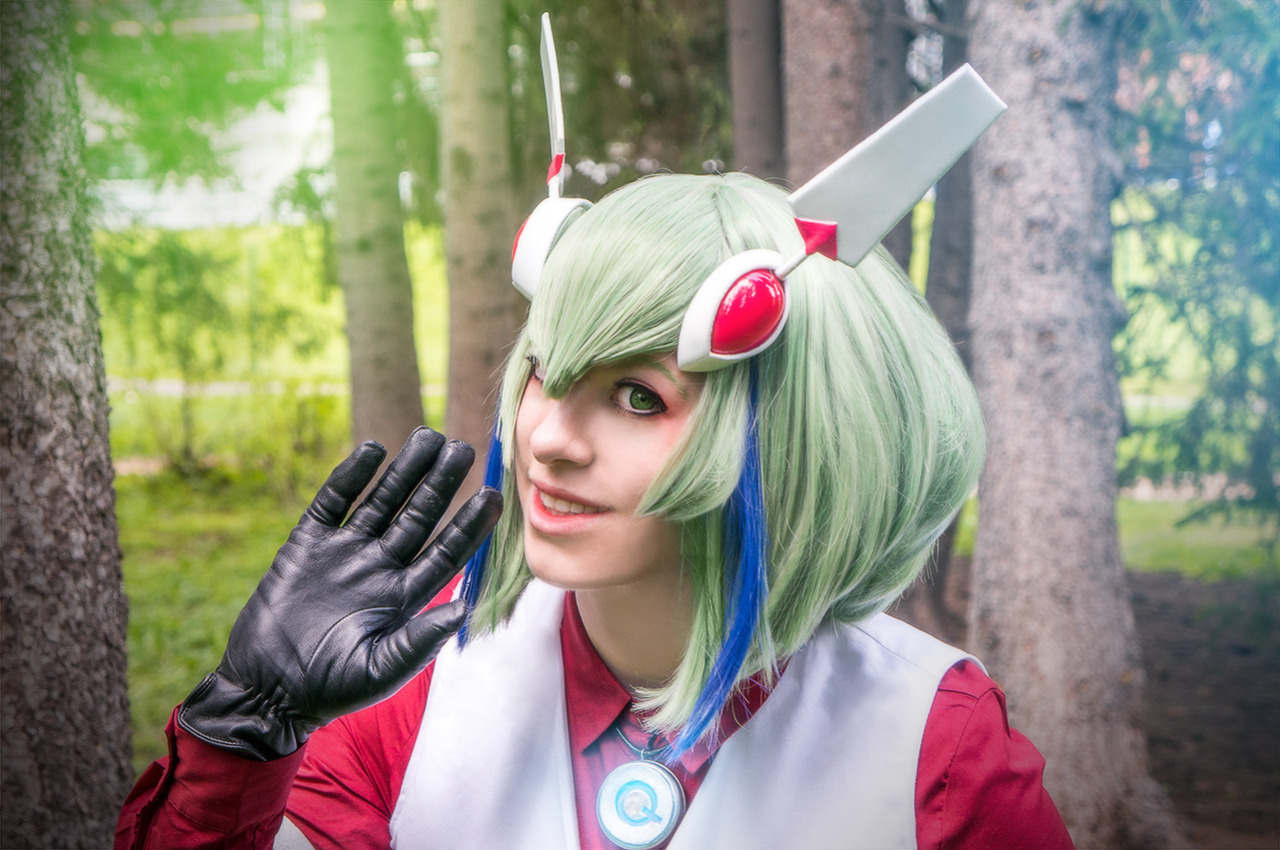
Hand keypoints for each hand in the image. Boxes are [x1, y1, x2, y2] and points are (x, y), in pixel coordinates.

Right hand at [178, 427, 502, 759]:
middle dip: (441, 482)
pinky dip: (350, 476)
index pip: (446, 552)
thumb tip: (463, 608)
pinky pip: (332, 502)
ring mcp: (343, 553)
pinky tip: (372, 450)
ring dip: (404, 470)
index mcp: (404, 597)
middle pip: (419, 516)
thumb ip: (420, 640)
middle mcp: (380, 568)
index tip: (494, 496)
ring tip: (428, 436)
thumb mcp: (379, 670)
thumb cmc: (328, 689)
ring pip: (382, 501)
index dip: (470, 524)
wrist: (266, 690)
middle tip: (463, 448)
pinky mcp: (306, 545)